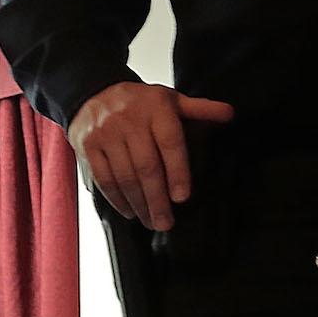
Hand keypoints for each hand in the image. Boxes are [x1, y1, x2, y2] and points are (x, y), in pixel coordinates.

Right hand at [67, 81, 234, 232]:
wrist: (93, 93)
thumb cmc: (139, 102)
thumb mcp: (171, 99)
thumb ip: (199, 109)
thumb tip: (229, 114)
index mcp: (156, 108)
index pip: (169, 143)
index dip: (177, 172)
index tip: (182, 197)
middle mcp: (130, 121)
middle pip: (145, 166)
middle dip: (156, 198)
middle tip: (166, 222)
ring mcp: (106, 135)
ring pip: (124, 177)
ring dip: (138, 204)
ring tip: (151, 222)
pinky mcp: (88, 148)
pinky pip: (104, 179)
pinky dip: (117, 199)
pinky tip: (129, 212)